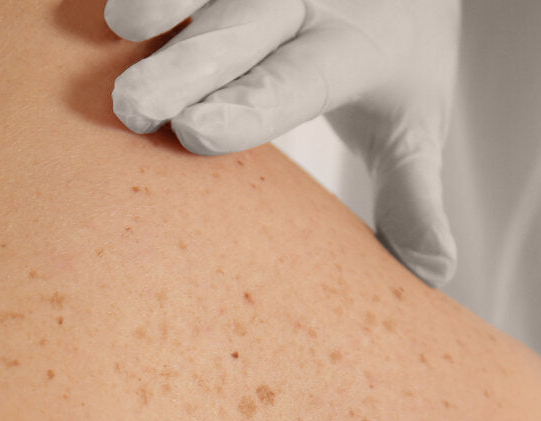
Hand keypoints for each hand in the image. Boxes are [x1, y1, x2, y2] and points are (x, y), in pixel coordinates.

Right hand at [105, 0, 460, 286]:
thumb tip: (436, 274)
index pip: (295, 81)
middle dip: (187, 64)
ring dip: (160, 0)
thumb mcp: (413, 125)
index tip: (193, 134)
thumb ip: (414, 198)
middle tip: (133, 106)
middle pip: (240, 27)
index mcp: (350, 49)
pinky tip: (104, 8)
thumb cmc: (391, 61)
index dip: (246, 106)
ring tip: (117, 26)